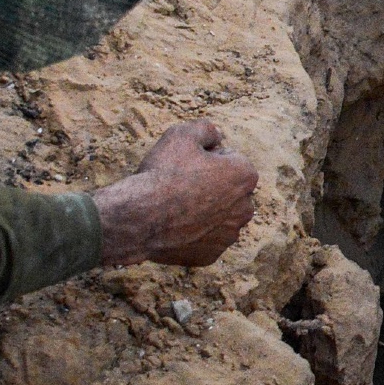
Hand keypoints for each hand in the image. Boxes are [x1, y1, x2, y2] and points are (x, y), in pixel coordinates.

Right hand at [92, 121, 258, 266]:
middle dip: (211, 186)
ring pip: (218, 217)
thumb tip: (217, 136)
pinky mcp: (212, 255)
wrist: (138, 218)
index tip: (186, 163)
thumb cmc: (162, 174)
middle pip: (228, 190)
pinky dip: (193, 234)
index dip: (206, 158)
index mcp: (245, 176)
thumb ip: (205, 129)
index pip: (230, 159)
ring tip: (175, 207)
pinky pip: (204, 239)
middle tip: (180, 185)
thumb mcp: (181, 134)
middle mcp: (245, 208)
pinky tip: (174, 227)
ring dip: (204, 211)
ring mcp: (229, 235)